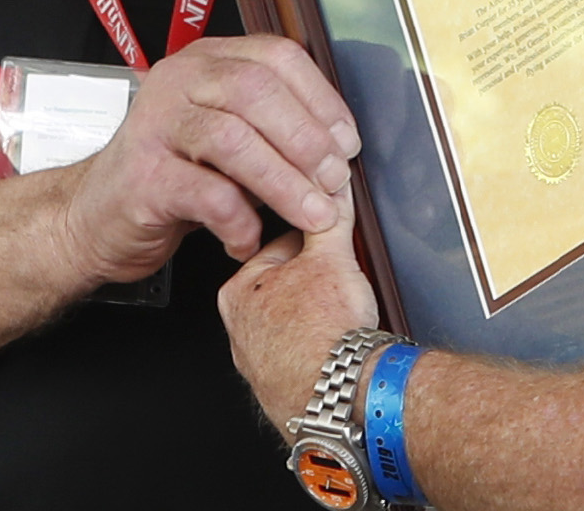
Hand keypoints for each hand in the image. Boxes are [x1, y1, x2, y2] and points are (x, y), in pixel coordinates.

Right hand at [54, 35, 360, 284]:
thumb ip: (274, 129)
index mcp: (207, 61)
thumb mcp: (229, 141)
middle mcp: (177, 82)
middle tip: (335, 182)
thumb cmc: (174, 176)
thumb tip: (341, 148)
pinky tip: (250, 240)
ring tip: (311, 215)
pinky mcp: (140, 176)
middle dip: (307, 141)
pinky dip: (239, 222)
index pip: (277, 58)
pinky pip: (205, 194)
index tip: (348, 142)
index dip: (322, 99)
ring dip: (284, 182)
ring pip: (233, 139)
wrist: (95, 219)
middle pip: (256, 91)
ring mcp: (153, 125)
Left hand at [220, 189, 383, 430]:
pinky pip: (304, 352)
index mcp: (237, 291)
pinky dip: (322, 346)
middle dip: (318, 278)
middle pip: (289, 283)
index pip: (281, 244)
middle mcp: (240, 329)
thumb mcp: (331, 257)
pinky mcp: (281, 387)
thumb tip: (334, 189)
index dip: (317, 239)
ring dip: (320, 313)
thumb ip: (331, 218)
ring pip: (295, 320)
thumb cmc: (322, 334)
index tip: (335, 241)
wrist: (338, 394)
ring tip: (345, 314)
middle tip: (346, 279)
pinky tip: (340, 344)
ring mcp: (260, 361)